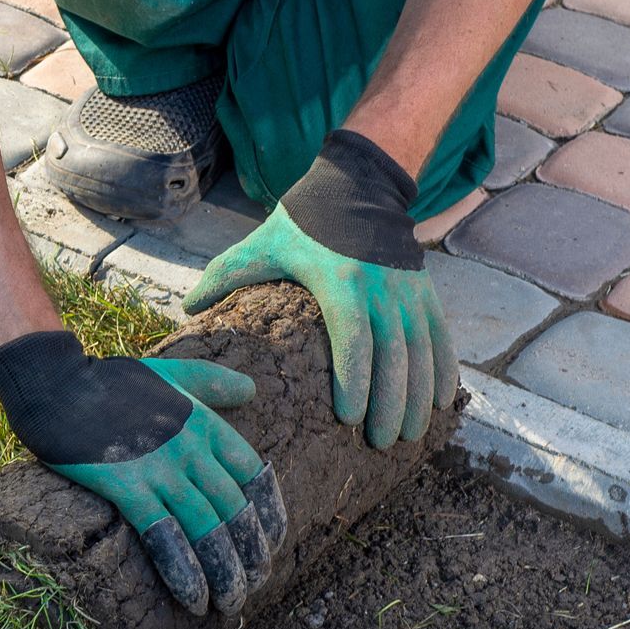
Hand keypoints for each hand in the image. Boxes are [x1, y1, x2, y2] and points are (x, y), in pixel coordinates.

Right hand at [0, 330, 287, 617]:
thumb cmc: (113, 381)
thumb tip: (251, 389)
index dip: (268, 514)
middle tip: (253, 586)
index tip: (271, 544)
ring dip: (224, 573)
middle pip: (234, 510)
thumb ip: (213, 382)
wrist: (59, 385)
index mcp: (205, 423)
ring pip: (206, 529)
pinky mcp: (127, 486)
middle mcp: (191, 448)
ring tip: (230, 603)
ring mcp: (160, 468)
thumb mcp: (172, 372)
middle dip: (249, 554)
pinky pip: (164, 536)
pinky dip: (183, 571)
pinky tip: (193, 598)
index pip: (253, 474)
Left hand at [184, 129, 457, 448]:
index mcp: (342, 281)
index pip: (353, 339)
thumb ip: (226, 275)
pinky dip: (443, 370)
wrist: (359, 185)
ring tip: (408, 435)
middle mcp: (382, 289)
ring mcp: (408, 291)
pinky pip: (440, 336)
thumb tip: (186, 307)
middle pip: (394, 356)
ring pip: (421, 352)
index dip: (355, 380)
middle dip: (390, 403)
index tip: (350, 419)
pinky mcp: (425, 291)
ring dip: (418, 396)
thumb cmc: (304, 221)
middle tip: (380, 443)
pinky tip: (441, 402)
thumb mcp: (264, 243)